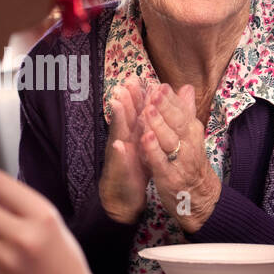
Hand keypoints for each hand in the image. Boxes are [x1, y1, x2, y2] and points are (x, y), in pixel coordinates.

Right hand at [98, 78, 148, 222]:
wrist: (124, 196)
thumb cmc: (135, 168)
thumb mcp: (146, 144)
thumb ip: (151, 125)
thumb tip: (157, 106)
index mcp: (134, 134)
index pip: (135, 112)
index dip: (136, 96)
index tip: (137, 78)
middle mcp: (125, 141)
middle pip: (125, 117)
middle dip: (125, 100)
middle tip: (125, 82)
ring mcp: (121, 156)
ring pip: (119, 134)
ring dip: (117, 119)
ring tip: (117, 103)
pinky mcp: (120, 171)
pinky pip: (120, 162)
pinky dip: (120, 153)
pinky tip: (120, 145)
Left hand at [136, 83, 219, 232]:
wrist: (200, 197)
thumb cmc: (190, 162)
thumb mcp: (190, 136)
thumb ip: (186, 111)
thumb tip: (186, 87)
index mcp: (192, 132)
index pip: (182, 111)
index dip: (170, 99)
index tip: (160, 85)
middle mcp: (189, 144)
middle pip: (177, 122)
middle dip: (165, 107)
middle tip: (154, 92)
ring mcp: (180, 161)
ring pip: (169, 140)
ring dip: (159, 124)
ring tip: (148, 110)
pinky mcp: (170, 177)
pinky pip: (161, 161)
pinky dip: (153, 150)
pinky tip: (145, 138)